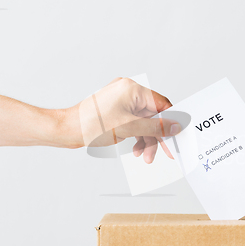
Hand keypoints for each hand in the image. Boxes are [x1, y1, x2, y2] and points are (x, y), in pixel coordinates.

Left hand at [66, 77, 180, 162]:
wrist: (67, 130)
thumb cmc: (90, 125)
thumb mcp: (129, 128)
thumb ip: (155, 128)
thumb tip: (174, 126)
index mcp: (132, 89)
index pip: (161, 104)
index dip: (170, 121)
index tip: (177, 135)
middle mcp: (128, 92)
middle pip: (152, 115)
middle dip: (156, 136)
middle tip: (165, 152)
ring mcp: (121, 101)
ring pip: (143, 121)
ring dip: (146, 139)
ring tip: (145, 155)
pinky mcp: (116, 111)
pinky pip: (133, 123)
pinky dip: (137, 136)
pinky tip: (137, 149)